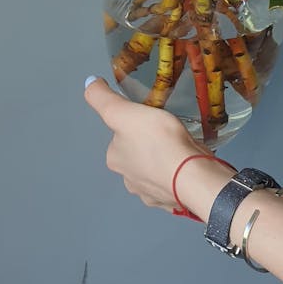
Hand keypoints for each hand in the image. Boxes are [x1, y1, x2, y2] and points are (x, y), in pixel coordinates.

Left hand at [84, 76, 215, 210]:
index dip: (133, 124)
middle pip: (137, 155)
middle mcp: (129, 179)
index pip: (120, 137)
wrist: (192, 175)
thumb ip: (103, 98)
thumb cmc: (159, 143)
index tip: (147, 119)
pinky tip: (188, 163)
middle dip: (149, 145)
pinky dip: (179, 174)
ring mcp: (151, 192)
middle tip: (165, 131)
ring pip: (156, 171)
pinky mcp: (173, 199)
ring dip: (164, 161)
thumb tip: (90, 84)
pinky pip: (174, 183)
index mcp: (116, 158)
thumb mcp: (123, 111)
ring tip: (179, 147)